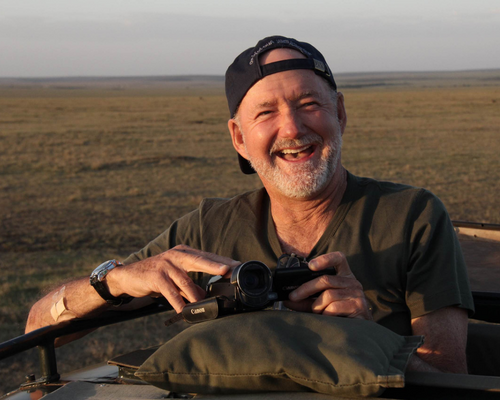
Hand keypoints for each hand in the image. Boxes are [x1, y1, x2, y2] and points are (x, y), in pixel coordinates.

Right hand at [107, 245, 239, 312]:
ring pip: (186, 281)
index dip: (222, 261)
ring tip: (206, 304)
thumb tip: (206, 296)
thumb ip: (191, 285)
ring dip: (196, 295)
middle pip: (200, 260)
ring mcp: (166, 265)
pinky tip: (184, 311)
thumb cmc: (156, 275)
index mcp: (185, 253)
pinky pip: (170, 292)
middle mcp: (177, 255)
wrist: (129, 276)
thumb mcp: (176, 278)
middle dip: (216, 265)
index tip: (237, 265)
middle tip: (229, 270)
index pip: (207, 256)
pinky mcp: (156, 276)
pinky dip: (178, 303)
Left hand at [285, 252, 371, 319]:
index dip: (325, 259)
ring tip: (316, 313)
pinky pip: (334, 307)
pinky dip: (325, 314)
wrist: (360, 333)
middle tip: (292, 297)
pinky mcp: (358, 306)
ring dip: (316, 306)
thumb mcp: (321, 304)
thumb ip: (306, 300)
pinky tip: (327, 319)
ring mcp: (357, 294)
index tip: (310, 265)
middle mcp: (353, 282)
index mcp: (344, 276)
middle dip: (305, 288)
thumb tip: (288, 299)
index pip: (338, 258)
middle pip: (325, 279)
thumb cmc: (339, 315)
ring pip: (328, 295)